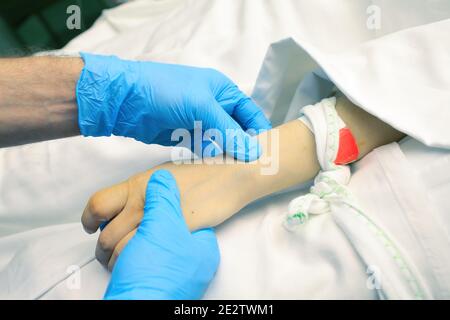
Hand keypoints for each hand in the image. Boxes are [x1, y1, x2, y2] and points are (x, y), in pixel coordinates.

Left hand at [76, 53, 270, 160]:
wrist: (125, 100)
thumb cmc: (166, 92)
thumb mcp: (201, 106)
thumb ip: (228, 130)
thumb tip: (253, 152)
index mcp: (223, 91)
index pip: (250, 113)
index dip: (259, 132)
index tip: (267, 154)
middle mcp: (214, 107)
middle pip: (238, 130)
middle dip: (243, 146)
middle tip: (252, 168)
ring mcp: (200, 123)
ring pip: (222, 142)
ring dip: (227, 154)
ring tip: (235, 172)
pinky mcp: (186, 137)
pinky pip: (206, 149)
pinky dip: (211, 158)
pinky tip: (215, 169)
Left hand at [82, 155, 253, 269]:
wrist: (226, 179)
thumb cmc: (198, 176)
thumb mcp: (163, 176)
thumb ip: (143, 190)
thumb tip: (127, 204)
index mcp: (137, 184)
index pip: (98, 204)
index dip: (88, 219)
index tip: (91, 227)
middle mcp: (141, 202)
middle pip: (106, 234)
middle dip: (101, 249)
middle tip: (105, 253)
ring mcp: (157, 219)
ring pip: (121, 249)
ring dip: (116, 260)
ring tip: (121, 262)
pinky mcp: (174, 232)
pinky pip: (144, 254)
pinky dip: (136, 262)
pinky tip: (144, 262)